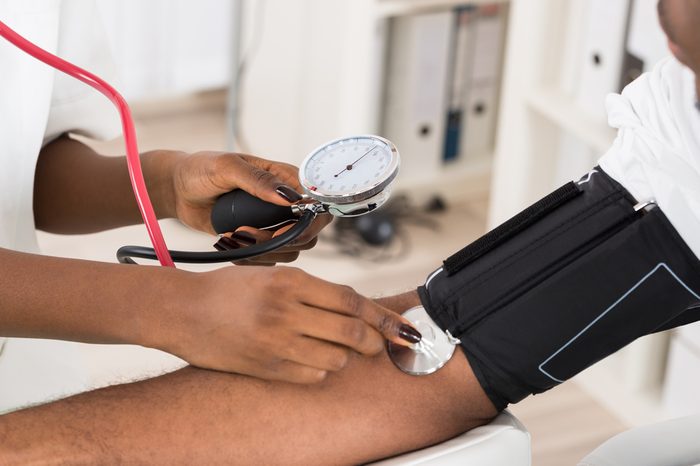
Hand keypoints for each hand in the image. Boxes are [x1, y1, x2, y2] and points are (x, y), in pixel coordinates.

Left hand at [156, 150, 331, 262]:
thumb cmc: (202, 170)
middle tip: (246, 232)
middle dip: (281, 241)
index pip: (317, 204)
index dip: (308, 223)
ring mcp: (274, 224)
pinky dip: (250, 259)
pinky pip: (269, 260)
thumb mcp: (227, 167)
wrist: (179, 191)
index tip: (280, 230)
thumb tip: (289, 198)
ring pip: (290, 251)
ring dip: (262, 251)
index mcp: (285, 179)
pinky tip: (229, 243)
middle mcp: (285, 204)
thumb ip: (258, 180)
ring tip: (233, 235)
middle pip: (309, 234)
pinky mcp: (260, 241)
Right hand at [158, 266, 421, 382]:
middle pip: (352, 332)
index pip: (352, 300)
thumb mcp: (271, 275)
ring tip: (335, 349)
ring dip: (345, 357)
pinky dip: (321, 371)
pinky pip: (312, 376)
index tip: (403, 327)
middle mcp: (286, 310)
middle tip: (378, 344)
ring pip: (336, 359)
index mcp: (290, 281)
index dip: (382, 316)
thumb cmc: (229, 289)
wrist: (182, 311)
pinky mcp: (265, 368)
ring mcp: (275, 342)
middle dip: (375, 341)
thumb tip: (356, 308)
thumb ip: (312, 290)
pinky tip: (311, 360)